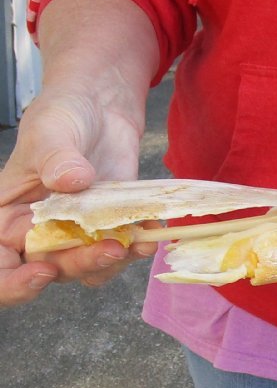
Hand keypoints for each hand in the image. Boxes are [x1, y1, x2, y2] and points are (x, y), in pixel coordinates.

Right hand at [0, 85, 155, 306]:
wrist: (102, 105)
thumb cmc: (63, 113)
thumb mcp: (52, 130)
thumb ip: (57, 158)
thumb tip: (70, 182)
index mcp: (6, 215)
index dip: (13, 282)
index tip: (42, 270)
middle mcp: (38, 231)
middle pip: (51, 269)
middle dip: (80, 264)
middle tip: (109, 248)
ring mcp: (77, 232)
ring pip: (89, 268)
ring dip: (113, 262)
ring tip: (138, 243)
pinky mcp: (111, 225)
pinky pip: (120, 251)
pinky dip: (136, 247)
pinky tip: (151, 233)